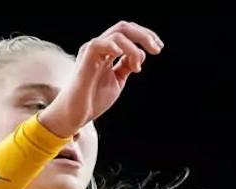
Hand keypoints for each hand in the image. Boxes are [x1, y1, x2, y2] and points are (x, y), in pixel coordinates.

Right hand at [39, 22, 162, 137]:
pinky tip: (125, 58)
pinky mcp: (86, 60)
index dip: (145, 36)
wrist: (77, 114)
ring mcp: (92, 52)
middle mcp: (99, 47)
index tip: (158, 47)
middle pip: (124, 28)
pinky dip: (114, 47)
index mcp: (107, 51)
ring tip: (137, 68)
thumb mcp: (117, 80)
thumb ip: (126, 66)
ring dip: (134, 49)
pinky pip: (99, 44)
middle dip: (144, 36)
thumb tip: (139, 56)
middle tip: (157, 49)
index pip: (127, 32)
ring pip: (117, 35)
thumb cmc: (93, 99)